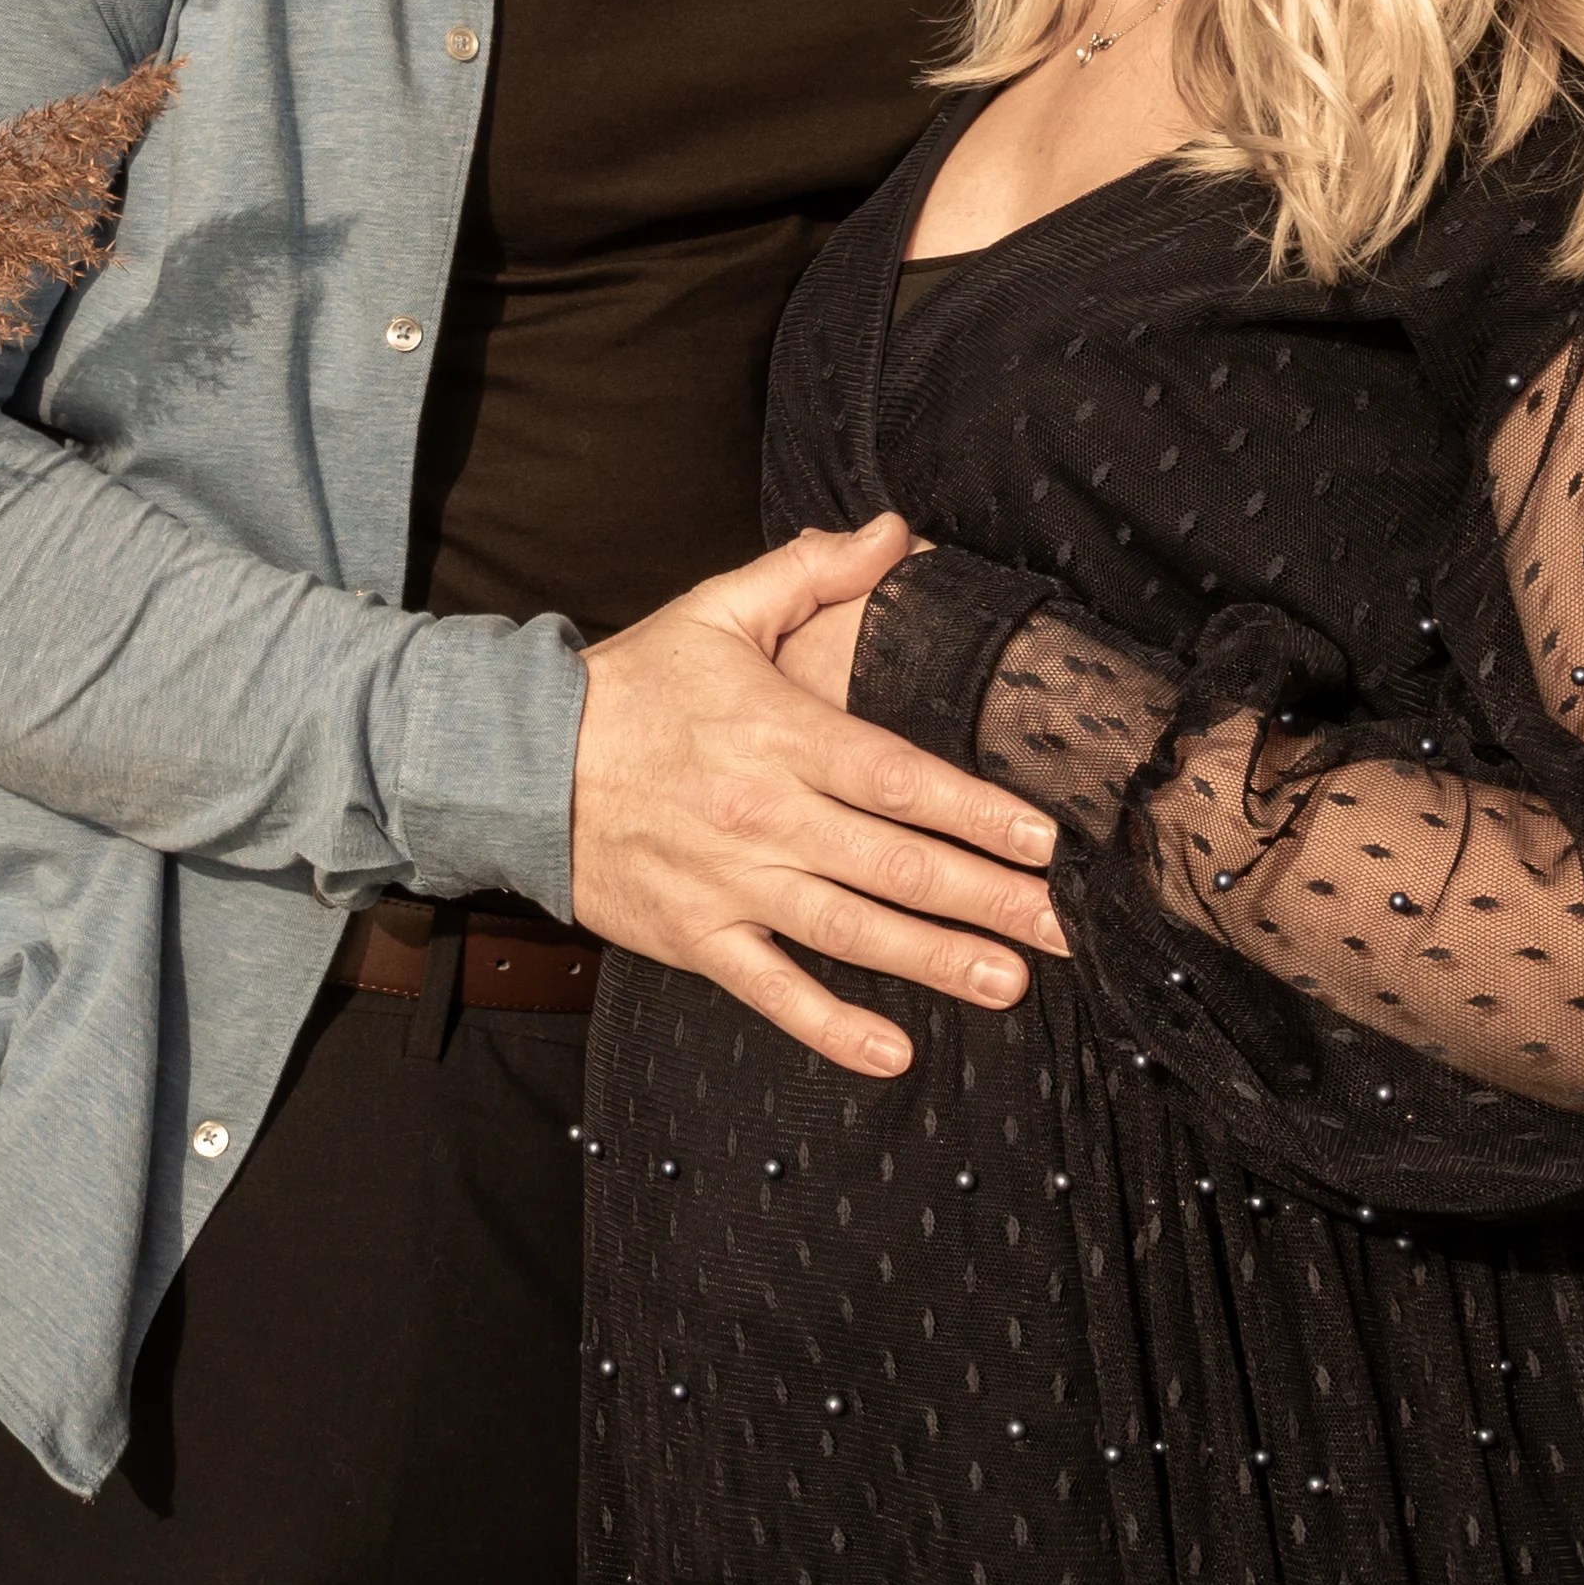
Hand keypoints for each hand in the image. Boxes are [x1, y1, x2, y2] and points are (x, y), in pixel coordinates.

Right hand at [571, 517, 1069, 1079]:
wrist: (516, 761)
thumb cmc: (631, 685)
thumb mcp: (718, 608)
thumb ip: (811, 571)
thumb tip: (893, 531)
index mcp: (779, 733)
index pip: (898, 777)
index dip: (976, 811)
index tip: (1044, 838)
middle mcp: (763, 814)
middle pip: (895, 863)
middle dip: (989, 897)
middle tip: (1066, 927)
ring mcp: (729, 883)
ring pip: (849, 930)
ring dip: (934, 961)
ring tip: (1010, 981)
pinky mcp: (694, 937)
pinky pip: (771, 991)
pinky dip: (830, 1026)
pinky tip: (893, 1053)